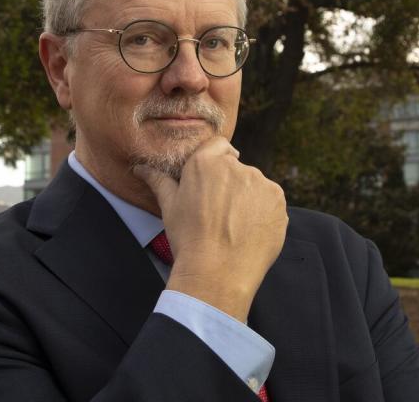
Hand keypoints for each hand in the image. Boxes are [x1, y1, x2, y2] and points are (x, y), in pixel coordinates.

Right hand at [133, 137, 287, 321]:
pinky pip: (271, 201)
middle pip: (237, 169)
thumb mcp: (169, 207)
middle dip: (231, 185)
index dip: (217, 160)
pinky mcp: (278, 200)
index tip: (215, 180)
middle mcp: (236, 166)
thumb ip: (159, 181)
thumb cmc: (189, 239)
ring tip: (235, 226)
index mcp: (206, 162)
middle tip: (220, 214)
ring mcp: (260, 183)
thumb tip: (140, 168)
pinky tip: (250, 231)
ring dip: (248, 199)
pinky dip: (264, 212)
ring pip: (255, 186)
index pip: (218, 145)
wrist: (217, 273)